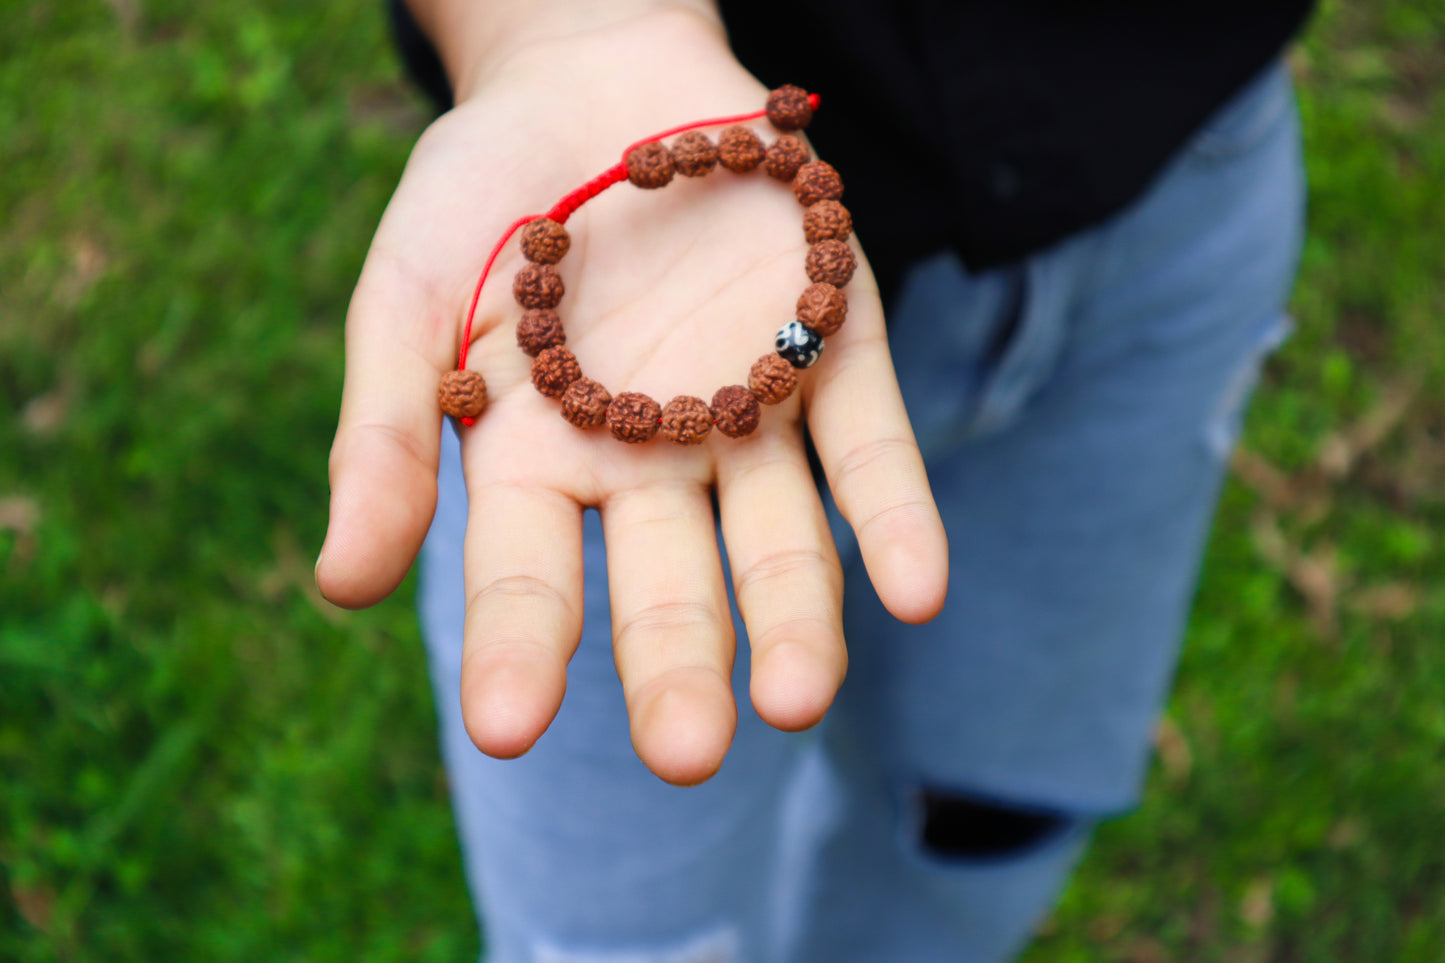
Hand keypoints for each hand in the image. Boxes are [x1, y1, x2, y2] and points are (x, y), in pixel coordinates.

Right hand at [316, 8, 946, 784]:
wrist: (593, 76)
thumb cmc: (481, 194)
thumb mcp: (407, 298)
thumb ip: (383, 435)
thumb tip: (342, 585)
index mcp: (541, 469)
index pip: (530, 582)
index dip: (518, 652)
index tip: (507, 729)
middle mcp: (652, 466)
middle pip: (671, 586)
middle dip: (678, 669)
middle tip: (689, 751)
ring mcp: (748, 415)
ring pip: (779, 541)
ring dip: (794, 620)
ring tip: (796, 697)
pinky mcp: (833, 352)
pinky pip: (869, 448)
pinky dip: (892, 517)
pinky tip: (914, 592)